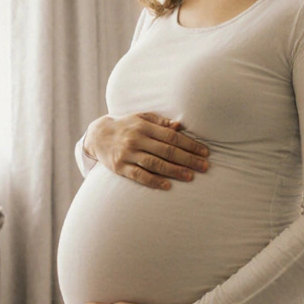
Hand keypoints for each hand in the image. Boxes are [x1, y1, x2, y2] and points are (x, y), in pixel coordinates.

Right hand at [84, 113, 209, 189]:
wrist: (98, 135)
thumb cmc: (126, 126)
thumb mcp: (141, 118)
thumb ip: (160, 122)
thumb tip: (180, 126)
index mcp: (144, 126)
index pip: (172, 136)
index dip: (190, 144)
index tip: (205, 152)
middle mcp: (136, 139)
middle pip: (166, 150)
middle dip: (188, 159)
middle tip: (204, 166)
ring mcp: (128, 154)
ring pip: (155, 164)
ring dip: (174, 171)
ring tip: (191, 176)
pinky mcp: (120, 167)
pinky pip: (139, 175)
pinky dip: (154, 181)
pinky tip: (167, 186)